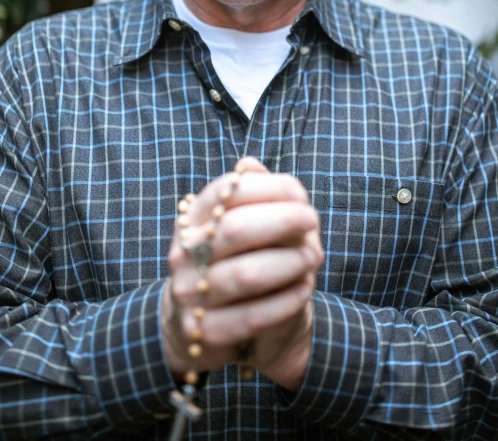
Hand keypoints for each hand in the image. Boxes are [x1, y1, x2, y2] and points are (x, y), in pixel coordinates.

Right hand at [162, 158, 323, 391]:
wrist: (208, 328)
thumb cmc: (236, 262)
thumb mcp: (239, 226)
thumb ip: (252, 197)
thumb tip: (251, 165)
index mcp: (193, 220)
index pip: (228, 191)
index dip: (268, 188)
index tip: (300, 194)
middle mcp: (184, 254)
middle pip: (236, 229)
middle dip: (283, 221)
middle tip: (313, 221)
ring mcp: (190, 294)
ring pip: (247, 274)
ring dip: (290, 262)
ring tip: (314, 256)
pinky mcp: (205, 332)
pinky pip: (254, 315)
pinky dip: (287, 300)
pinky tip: (305, 289)